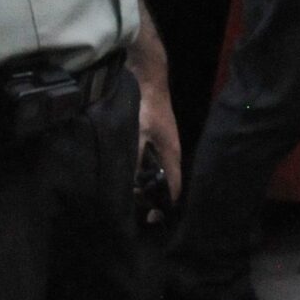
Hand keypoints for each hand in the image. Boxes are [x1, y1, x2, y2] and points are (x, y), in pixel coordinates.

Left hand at [137, 74, 183, 204]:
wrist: (147, 77)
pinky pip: (149, 161)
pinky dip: (140, 171)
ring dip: (145, 184)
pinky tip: (126, 173)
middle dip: (152, 198)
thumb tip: (128, 188)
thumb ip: (133, 161)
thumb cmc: (146, 107)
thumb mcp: (136, 135)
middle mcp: (170, 151)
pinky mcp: (153, 136)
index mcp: (171, 155)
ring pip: (156, 171)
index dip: (165, 207)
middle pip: (165, 182)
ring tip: (128, 196)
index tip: (151, 222)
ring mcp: (162, 143)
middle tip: (134, 212)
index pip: (174, 188)